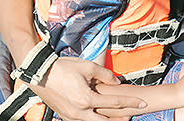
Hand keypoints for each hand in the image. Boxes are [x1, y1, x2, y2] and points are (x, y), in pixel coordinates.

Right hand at [31, 56, 145, 120]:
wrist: (40, 74)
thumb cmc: (64, 68)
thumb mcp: (88, 67)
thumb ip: (105, 75)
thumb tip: (117, 82)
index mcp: (87, 99)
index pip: (115, 102)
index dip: (131, 102)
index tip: (143, 103)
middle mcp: (79, 112)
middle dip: (120, 119)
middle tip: (132, 116)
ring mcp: (71, 116)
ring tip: (119, 118)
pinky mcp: (65, 116)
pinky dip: (93, 120)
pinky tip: (98, 117)